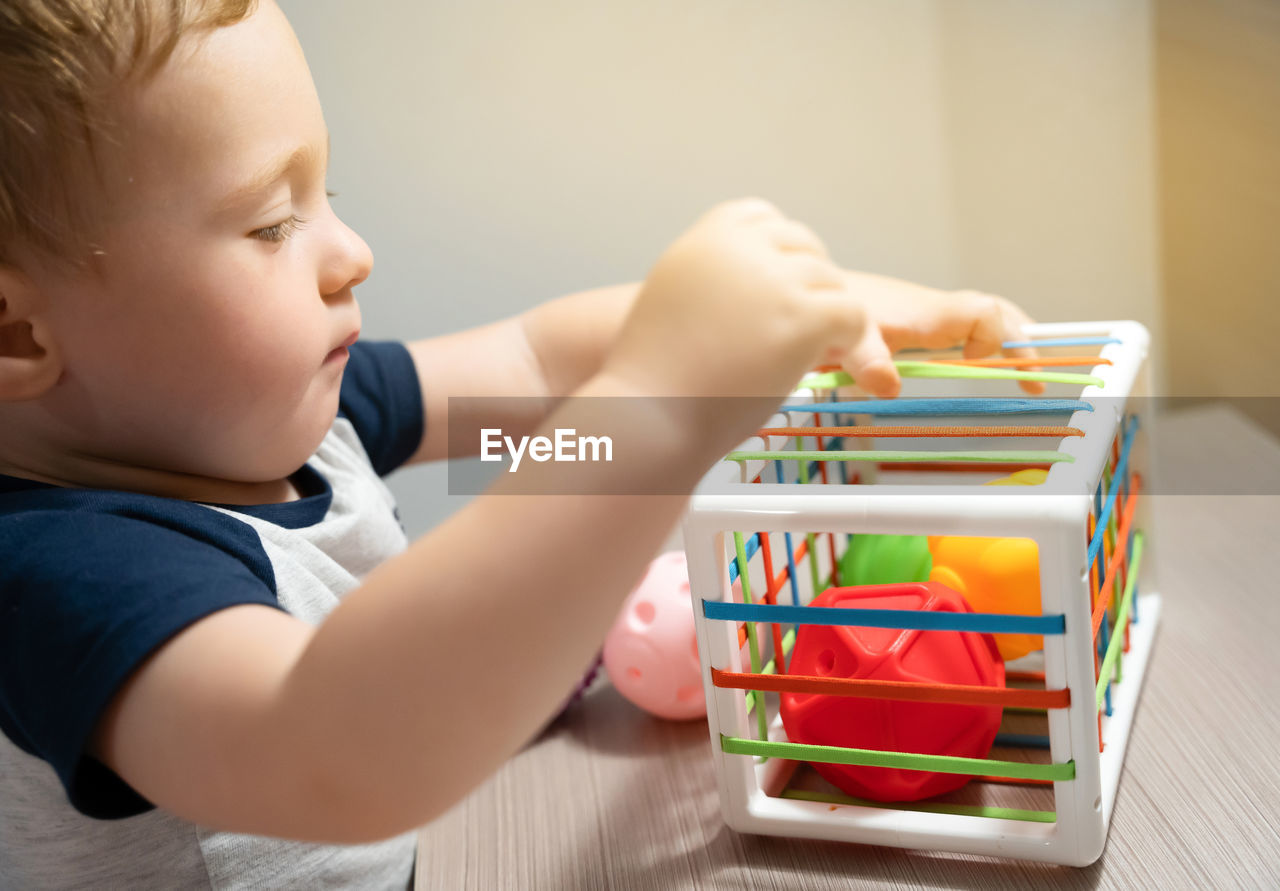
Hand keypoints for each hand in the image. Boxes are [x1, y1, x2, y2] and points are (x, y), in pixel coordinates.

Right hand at [604, 199, 891, 404]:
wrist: (649, 415)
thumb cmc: (659, 372)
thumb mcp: (678, 293)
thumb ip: (722, 272)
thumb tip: (779, 274)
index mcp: (710, 233)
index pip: (766, 218)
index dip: (779, 256)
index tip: (774, 295)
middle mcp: (743, 245)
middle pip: (807, 249)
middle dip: (808, 287)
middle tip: (792, 334)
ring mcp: (776, 280)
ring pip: (833, 285)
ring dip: (824, 320)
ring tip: (790, 360)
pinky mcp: (804, 317)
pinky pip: (854, 317)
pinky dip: (851, 344)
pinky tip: (821, 367)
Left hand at [844, 270, 1043, 394]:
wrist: (811, 291)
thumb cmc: (831, 315)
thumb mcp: (848, 342)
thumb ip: (868, 363)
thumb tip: (891, 388)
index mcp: (929, 314)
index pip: (988, 314)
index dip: (1000, 339)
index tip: (991, 366)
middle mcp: (936, 309)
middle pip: (996, 312)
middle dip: (1021, 340)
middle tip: (1035, 377)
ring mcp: (928, 312)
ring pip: (982, 317)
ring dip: (1005, 339)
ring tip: (1022, 369)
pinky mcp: (917, 320)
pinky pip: (962, 325)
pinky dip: (980, 340)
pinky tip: (974, 361)